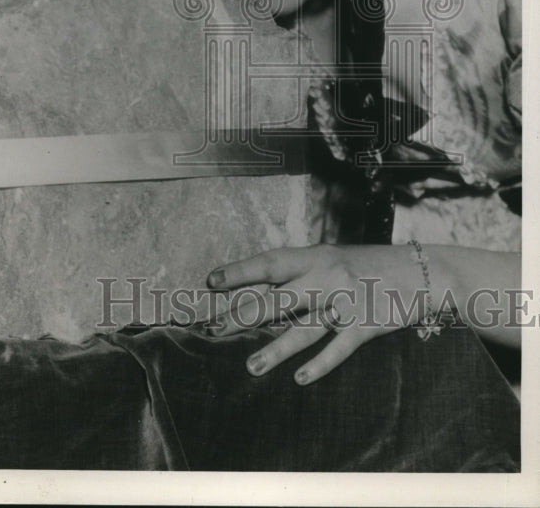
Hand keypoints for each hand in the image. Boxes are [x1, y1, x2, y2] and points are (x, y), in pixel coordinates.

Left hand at [206, 244, 442, 384]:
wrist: (426, 271)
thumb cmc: (374, 265)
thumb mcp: (337, 258)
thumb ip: (306, 272)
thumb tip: (268, 288)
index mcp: (317, 257)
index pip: (270, 263)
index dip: (240, 272)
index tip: (210, 281)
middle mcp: (327, 276)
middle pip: (279, 298)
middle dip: (246, 314)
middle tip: (216, 328)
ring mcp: (347, 302)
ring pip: (304, 329)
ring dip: (277, 349)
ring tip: (251, 367)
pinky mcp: (367, 324)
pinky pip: (339, 348)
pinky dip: (320, 365)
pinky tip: (301, 379)